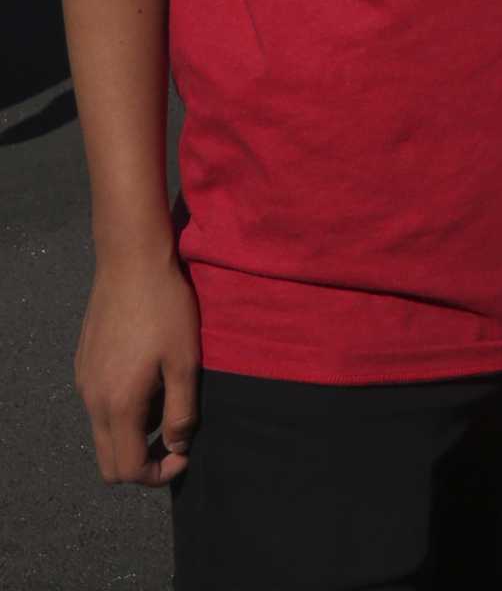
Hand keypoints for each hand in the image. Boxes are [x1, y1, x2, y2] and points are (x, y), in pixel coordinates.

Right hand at [75, 250, 200, 483]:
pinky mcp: (83, 364)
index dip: (158, 473)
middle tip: (173, 439)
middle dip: (142, 462)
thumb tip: (177, 447)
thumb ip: (181, 412)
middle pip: (108, 462)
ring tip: (164, 397)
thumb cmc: (164, 308)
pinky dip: (121, 409)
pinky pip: (98, 405)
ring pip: (103, 433)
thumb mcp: (185, 360)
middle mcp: (92, 400)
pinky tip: (146, 376)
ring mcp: (83, 382)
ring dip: (132, 433)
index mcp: (119, 405)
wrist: (131, 261)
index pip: (128, 470)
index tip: (184, 454)